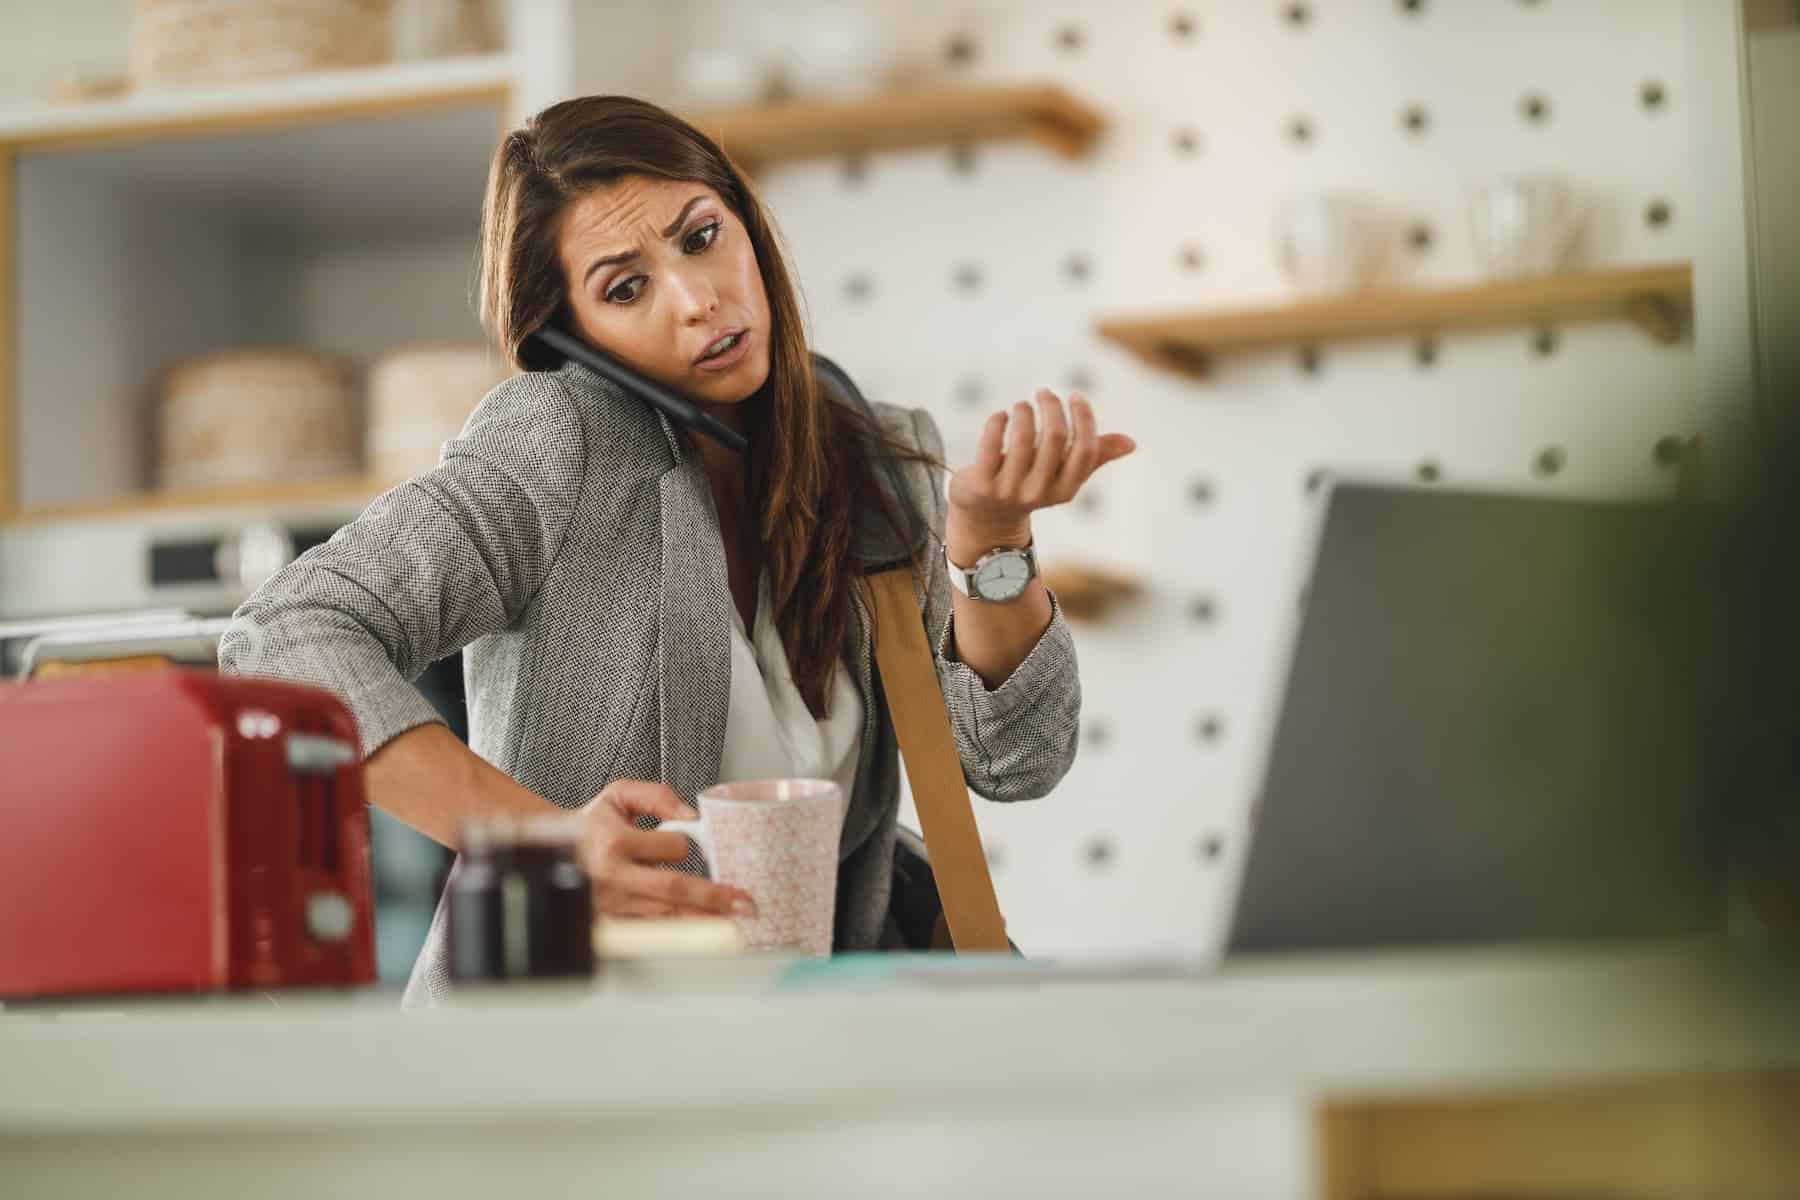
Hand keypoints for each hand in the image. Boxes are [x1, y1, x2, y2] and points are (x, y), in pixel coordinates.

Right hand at [577, 780, 755, 918]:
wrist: (554, 852)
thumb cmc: (591, 825)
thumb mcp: (618, 794)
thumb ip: (656, 795)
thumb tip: (691, 815)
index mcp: (616, 844)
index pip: (671, 848)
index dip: (686, 844)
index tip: (685, 842)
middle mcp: (615, 878)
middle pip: (674, 889)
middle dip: (713, 897)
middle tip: (745, 903)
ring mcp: (614, 905)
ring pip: (667, 916)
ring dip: (704, 920)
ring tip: (734, 922)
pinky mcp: (613, 923)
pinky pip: (653, 930)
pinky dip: (680, 933)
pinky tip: (704, 932)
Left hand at [946, 390, 1135, 551]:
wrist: (986, 516)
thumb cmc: (1031, 483)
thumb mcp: (1062, 474)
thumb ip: (1094, 456)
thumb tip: (1131, 443)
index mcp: (1066, 489)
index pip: (1085, 449)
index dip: (1084, 417)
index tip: (1075, 396)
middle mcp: (1040, 492)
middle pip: (1055, 438)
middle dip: (1051, 406)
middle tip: (1044, 393)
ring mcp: (1009, 490)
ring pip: (1023, 437)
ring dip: (1024, 411)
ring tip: (1022, 406)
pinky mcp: (982, 484)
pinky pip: (991, 444)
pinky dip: (997, 422)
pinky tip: (1001, 416)